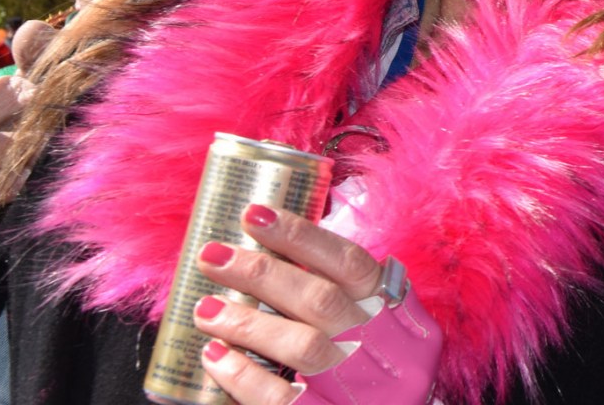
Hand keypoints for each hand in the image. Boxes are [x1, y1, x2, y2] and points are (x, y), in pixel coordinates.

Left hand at [192, 205, 388, 404]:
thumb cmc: (383, 374)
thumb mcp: (388, 330)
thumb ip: (351, 300)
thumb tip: (281, 256)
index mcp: (397, 314)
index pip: (349, 263)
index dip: (302, 236)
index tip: (254, 216)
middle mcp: (382, 347)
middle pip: (320, 300)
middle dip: (261, 273)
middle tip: (212, 256)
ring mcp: (358, 387)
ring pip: (302, 347)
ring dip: (248, 323)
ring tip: (206, 308)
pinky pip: (283, 399)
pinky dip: (245, 376)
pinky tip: (215, 356)